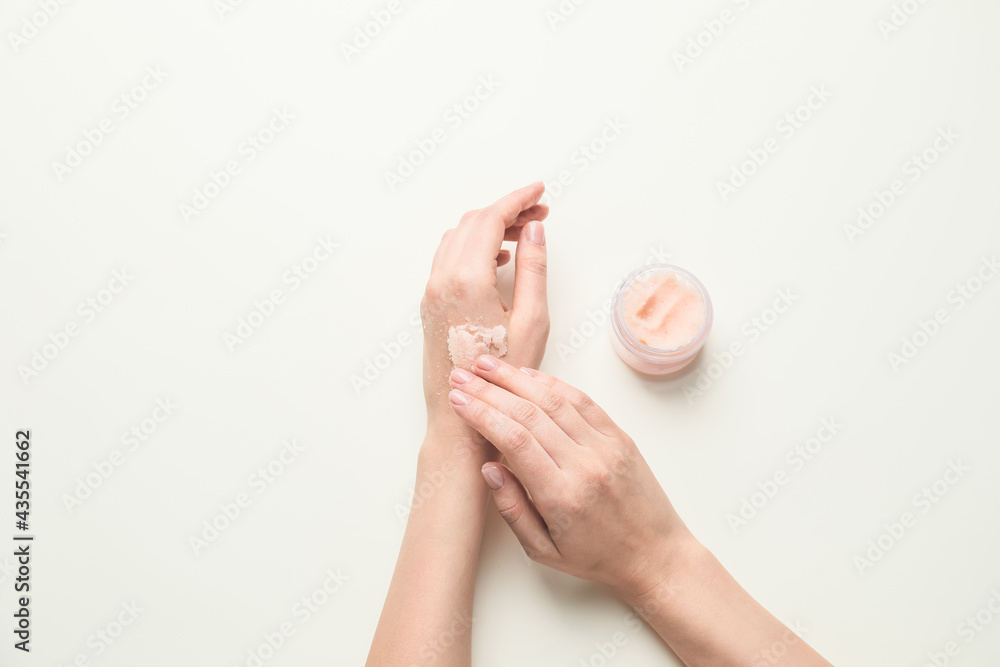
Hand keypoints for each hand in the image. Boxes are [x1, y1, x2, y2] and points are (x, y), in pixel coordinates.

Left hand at [421, 183, 549, 444]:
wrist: (460, 415)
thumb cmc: (499, 377)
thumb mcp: (531, 320)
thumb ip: (533, 268)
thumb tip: (534, 231)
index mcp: (467, 279)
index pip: (492, 219)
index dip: (518, 200)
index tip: (540, 193)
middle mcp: (442, 279)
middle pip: (473, 223)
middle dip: (507, 211)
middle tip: (539, 214)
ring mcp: (432, 291)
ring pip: (458, 237)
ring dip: (489, 227)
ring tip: (524, 234)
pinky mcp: (431, 303)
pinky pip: (449, 257)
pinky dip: (474, 245)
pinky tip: (498, 258)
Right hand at [446, 356, 696, 597]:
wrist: (655, 555)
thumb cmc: (597, 557)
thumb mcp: (543, 550)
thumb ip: (512, 509)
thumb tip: (488, 468)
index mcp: (562, 496)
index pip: (514, 440)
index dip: (482, 414)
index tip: (458, 400)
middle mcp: (585, 465)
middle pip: (529, 414)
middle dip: (489, 390)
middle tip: (461, 376)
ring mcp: (605, 446)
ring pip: (554, 400)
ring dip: (516, 379)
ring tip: (487, 365)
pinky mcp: (619, 436)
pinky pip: (582, 401)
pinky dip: (552, 384)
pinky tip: (527, 376)